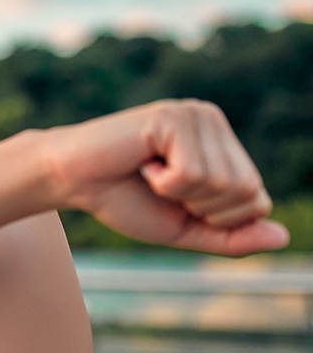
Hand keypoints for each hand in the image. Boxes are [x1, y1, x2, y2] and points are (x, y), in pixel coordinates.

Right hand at [49, 100, 288, 255]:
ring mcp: (195, 115)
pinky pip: (192, 173)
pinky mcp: (173, 117)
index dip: (216, 219)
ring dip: (178, 194)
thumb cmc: (123, 200)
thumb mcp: (184, 228)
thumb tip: (281, 238)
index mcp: (222, 144)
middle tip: (161, 188)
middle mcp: (213, 122)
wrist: (71, 181)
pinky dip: (164, 183)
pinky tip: (142, 163)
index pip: (256, 199)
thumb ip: (230, 236)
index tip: (175, 199)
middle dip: (200, 208)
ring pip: (221, 184)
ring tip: (149, 173)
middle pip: (245, 192)